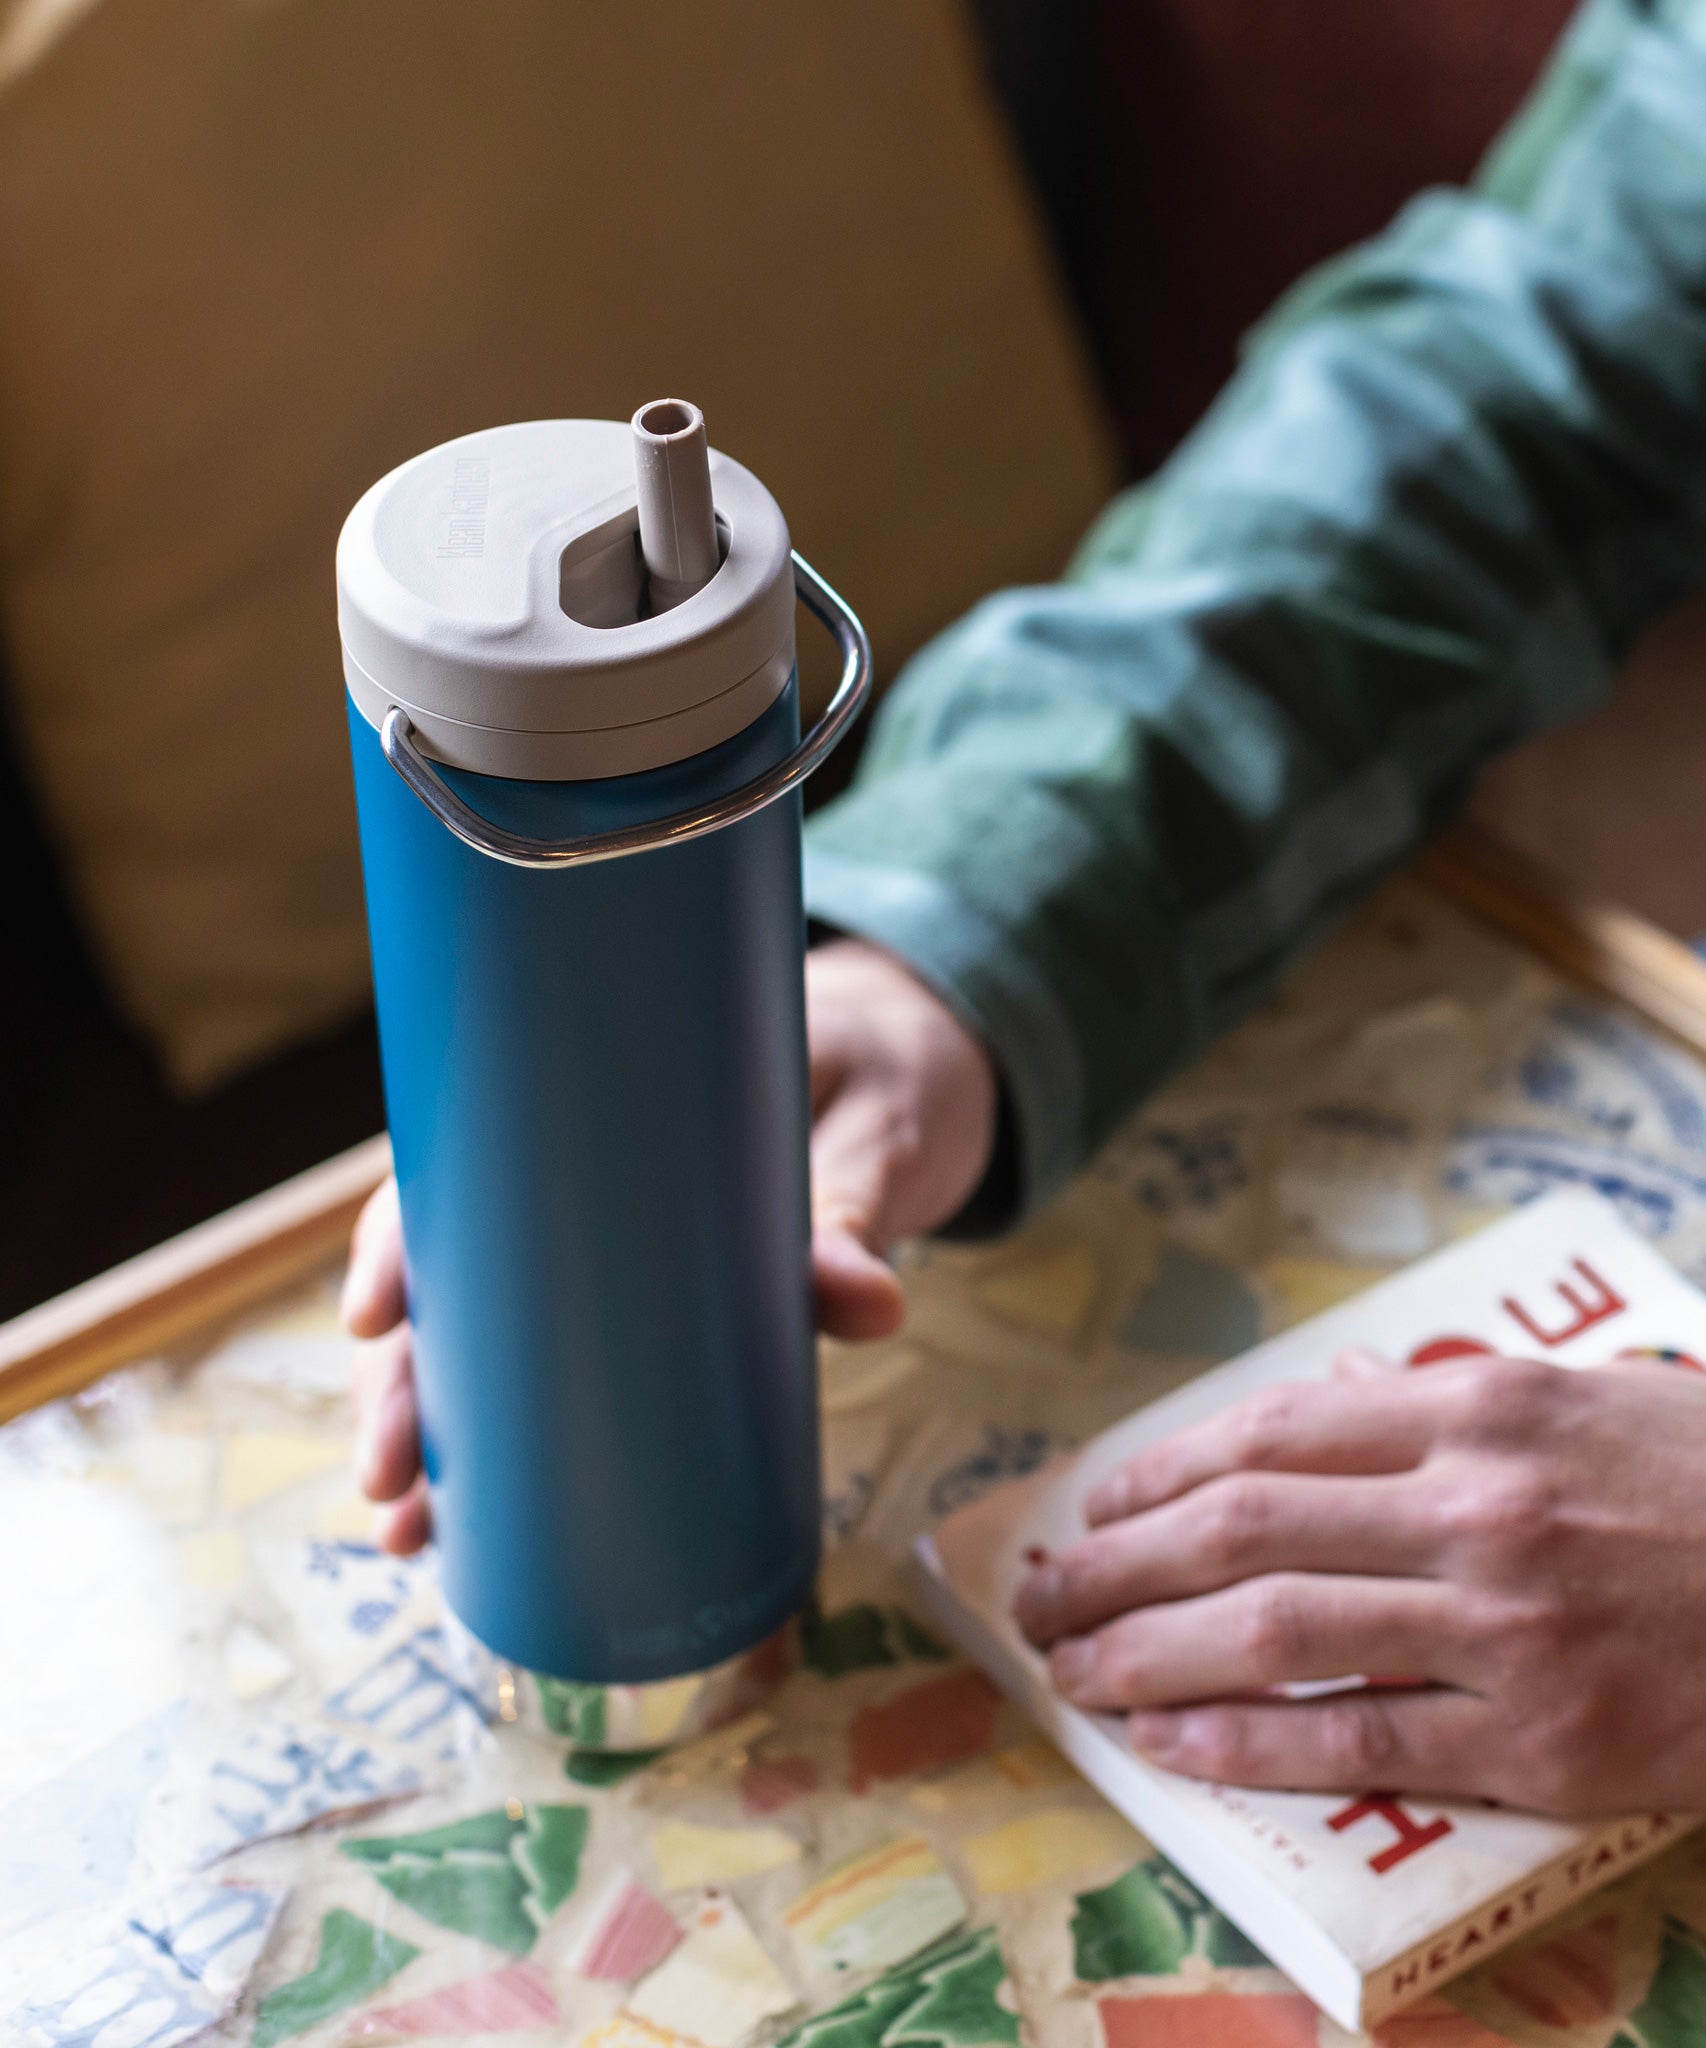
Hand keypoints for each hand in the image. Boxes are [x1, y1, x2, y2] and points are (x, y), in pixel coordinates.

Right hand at [344, 937, 997, 1552]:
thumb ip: (855, 1211)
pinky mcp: (664, 1305)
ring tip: (411, 1532)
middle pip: (454, 1272)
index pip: (463, 1161)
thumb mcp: (869, 1130)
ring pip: (491, 1336)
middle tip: (388, 1480)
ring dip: (441, 1432)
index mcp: (604, 1095)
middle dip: (405, 1380)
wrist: (924, 1058)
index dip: (403, 1237)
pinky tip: (478, 1524)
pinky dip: (525, 1443)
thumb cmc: (878, 1065)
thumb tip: (872, 1308)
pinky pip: (574, 1369)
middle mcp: (583, 1176)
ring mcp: (616, 1248)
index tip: (371, 1316)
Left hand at [1014, 1352, 1705, 1813]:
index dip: (1160, 1475)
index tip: (1094, 1508)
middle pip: (1242, 1530)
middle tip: (1043, 1596)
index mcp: (1476, 1411)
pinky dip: (1250, 1742)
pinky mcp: (1544, 1738)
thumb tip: (1314, 1408)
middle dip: (1119, 1567)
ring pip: (1274, 1631)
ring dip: (1150, 1652)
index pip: (1269, 1438)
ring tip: (1075, 1671)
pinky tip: (1176, 1744)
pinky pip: (1359, 1740)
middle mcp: (1472, 1506)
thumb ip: (1435, 1406)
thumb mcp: (1578, 1400)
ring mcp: (1504, 1625)